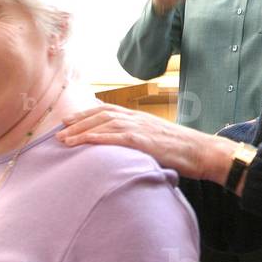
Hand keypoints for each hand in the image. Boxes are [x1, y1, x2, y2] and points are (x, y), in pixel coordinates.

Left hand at [57, 104, 225, 180]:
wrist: (202, 151)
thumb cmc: (183, 150)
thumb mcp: (158, 141)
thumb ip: (142, 140)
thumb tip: (129, 150)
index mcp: (141, 118)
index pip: (108, 110)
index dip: (87, 114)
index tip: (70, 120)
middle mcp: (138, 118)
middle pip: (101, 114)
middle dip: (78, 121)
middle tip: (59, 130)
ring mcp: (140, 127)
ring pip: (104, 124)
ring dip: (81, 130)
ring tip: (63, 140)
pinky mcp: (143, 140)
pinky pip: (115, 136)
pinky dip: (96, 137)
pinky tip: (83, 142)